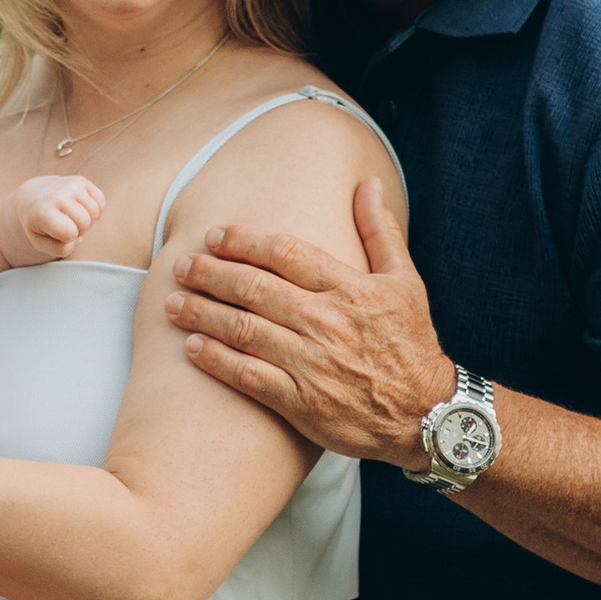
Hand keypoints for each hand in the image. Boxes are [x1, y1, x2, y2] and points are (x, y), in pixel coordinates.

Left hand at [0, 172, 106, 270]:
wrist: (31, 196)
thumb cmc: (38, 224)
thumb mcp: (40, 242)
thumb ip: (58, 249)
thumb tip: (78, 239)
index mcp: (42, 211)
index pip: (69, 232)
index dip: (68, 239)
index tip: (57, 234)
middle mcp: (57, 194)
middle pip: (85, 222)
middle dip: (80, 230)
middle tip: (66, 226)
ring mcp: (70, 185)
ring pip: (95, 212)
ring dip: (88, 220)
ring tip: (73, 218)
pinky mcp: (80, 181)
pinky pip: (100, 202)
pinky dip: (95, 211)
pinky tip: (81, 210)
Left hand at [166, 175, 450, 461]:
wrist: (427, 415)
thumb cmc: (413, 344)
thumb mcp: (407, 282)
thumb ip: (380, 231)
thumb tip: (368, 184)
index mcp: (350, 289)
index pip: (286, 253)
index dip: (245, 241)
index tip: (215, 235)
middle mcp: (327, 323)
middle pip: (255, 289)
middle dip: (211, 273)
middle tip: (181, 265)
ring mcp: (312, 364)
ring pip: (244, 330)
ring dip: (202, 313)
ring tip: (172, 303)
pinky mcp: (302, 403)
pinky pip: (248, 376)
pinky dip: (216, 360)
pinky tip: (191, 347)